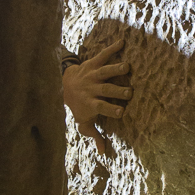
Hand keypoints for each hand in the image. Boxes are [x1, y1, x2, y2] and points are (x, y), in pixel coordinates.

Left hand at [62, 41, 131, 157]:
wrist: (64, 85)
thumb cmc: (79, 106)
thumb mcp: (84, 122)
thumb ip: (94, 135)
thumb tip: (104, 153)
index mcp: (90, 104)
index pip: (101, 108)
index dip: (110, 110)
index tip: (122, 112)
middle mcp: (91, 89)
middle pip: (105, 90)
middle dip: (116, 91)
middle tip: (130, 92)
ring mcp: (92, 75)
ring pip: (104, 72)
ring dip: (115, 69)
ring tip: (127, 67)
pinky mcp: (92, 63)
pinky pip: (102, 55)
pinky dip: (111, 48)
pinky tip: (122, 42)